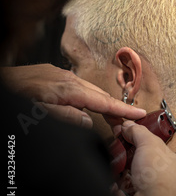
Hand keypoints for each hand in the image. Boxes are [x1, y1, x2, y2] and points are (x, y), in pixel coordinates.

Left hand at [0, 64, 145, 126]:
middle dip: (116, 107)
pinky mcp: (54, 75)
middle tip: (129, 121)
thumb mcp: (39, 112)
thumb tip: (89, 120)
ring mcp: (61, 75)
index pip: (101, 102)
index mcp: (68, 89)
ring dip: (101, 102)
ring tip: (112, 115)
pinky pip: (78, 86)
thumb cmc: (16, 94)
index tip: (139, 113)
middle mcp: (68, 79)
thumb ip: (66, 116)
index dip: (122, 109)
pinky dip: (88, 96)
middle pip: (99, 95)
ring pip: (89, 90)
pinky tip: (86, 103)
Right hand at [112, 121, 175, 195]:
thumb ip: (138, 132)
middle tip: (120, 148)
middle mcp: (169, 184)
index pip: (162, 150)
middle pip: (146, 166)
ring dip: (122, 173)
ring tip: (114, 163)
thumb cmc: (162, 179)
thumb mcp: (150, 143)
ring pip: (134, 182)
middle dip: (131, 158)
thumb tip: (129, 126)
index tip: (131, 136)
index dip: (145, 142)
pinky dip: (116, 189)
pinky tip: (112, 182)